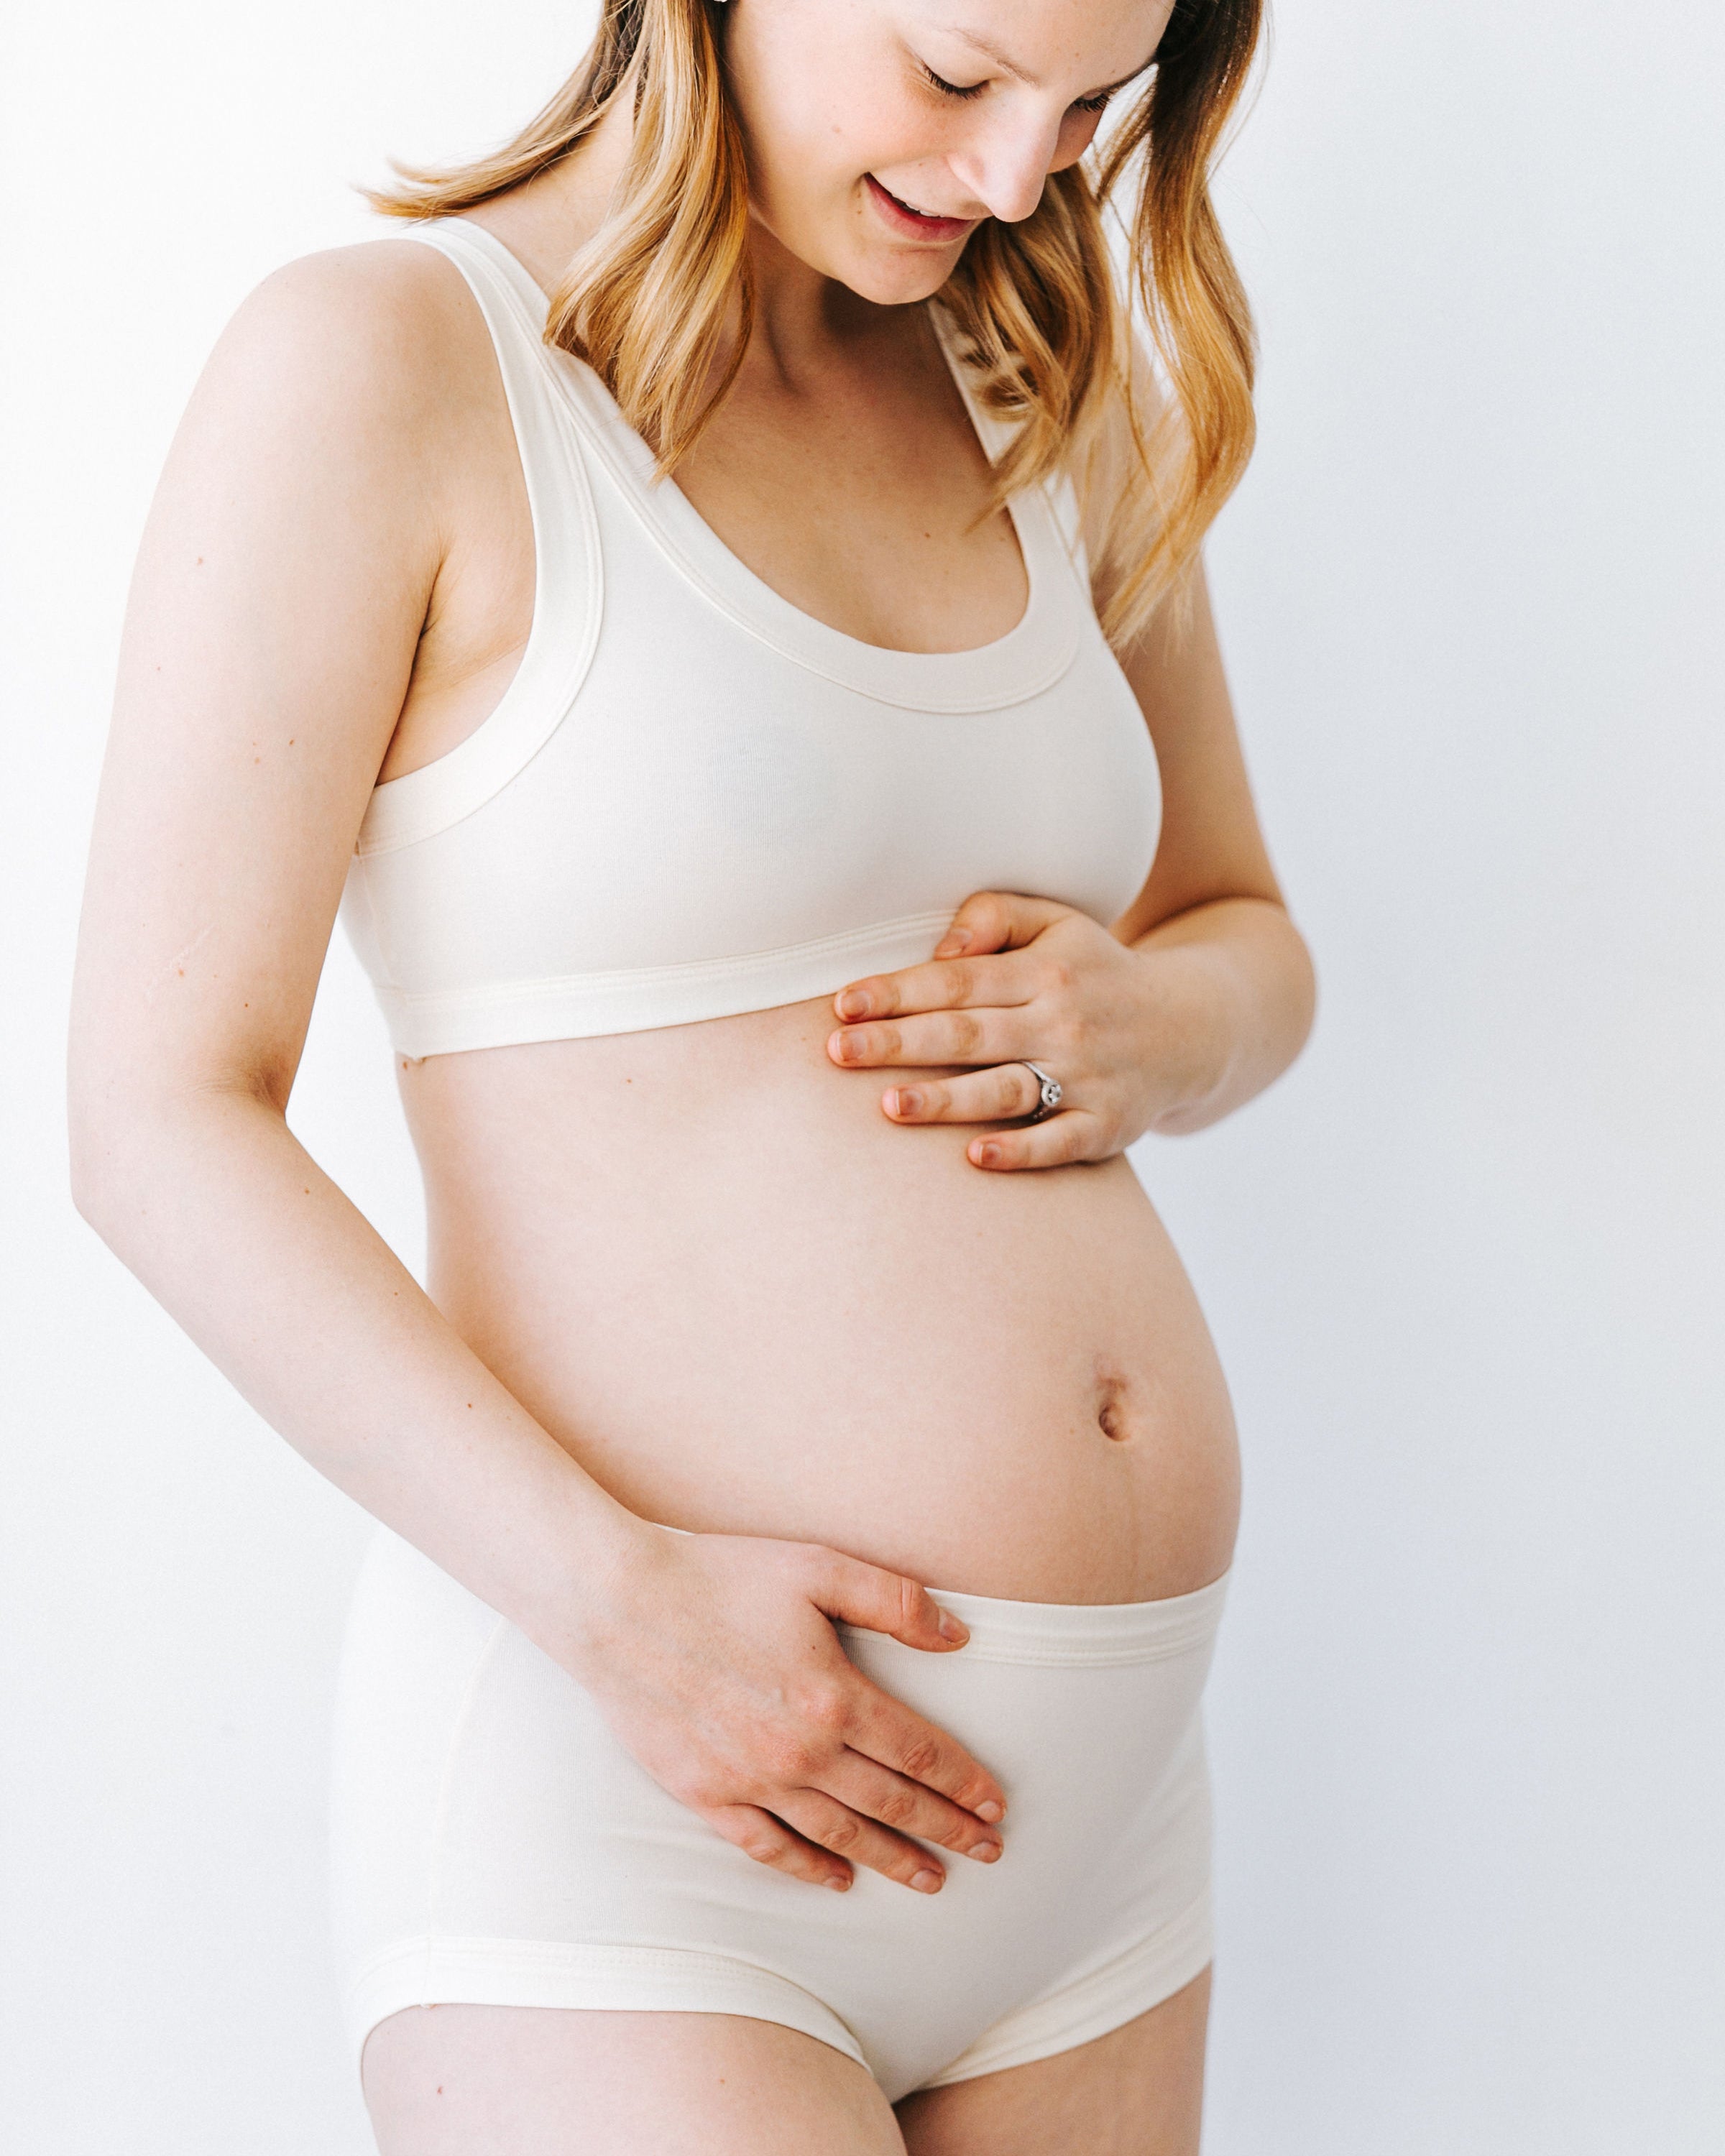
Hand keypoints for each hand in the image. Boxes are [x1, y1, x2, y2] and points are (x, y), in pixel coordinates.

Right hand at [570, 1526, 1006, 1893]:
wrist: (617, 1604)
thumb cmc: (719, 1576)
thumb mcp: (817, 1567)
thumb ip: (894, 1601)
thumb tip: (960, 1637)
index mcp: (834, 1695)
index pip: (920, 1752)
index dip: (964, 1781)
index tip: (997, 1805)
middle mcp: (800, 1749)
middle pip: (892, 1801)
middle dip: (947, 1829)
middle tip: (989, 1853)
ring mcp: (751, 1779)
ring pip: (839, 1833)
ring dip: (892, 1859)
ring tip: (932, 1880)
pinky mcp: (705, 1794)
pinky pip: (768, 1846)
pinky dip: (808, 1868)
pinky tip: (838, 1879)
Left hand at [826, 891, 1188, 1169]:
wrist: (1192, 1029)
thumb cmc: (1096, 973)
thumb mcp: (1059, 924)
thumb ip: (996, 915)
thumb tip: (941, 945)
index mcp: (1045, 970)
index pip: (957, 981)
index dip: (898, 992)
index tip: (843, 1005)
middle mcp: (1065, 1021)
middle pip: (969, 1033)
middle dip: (900, 1043)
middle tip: (838, 1053)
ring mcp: (1087, 1076)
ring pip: (1005, 1089)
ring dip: (947, 1099)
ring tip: (890, 1105)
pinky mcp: (1107, 1125)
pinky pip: (1059, 1141)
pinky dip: (1020, 1151)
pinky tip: (975, 1157)